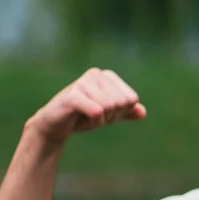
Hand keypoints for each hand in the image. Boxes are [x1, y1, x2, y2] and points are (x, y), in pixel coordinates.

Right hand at [29, 68, 146, 144]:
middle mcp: (96, 74)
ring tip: (85, 116)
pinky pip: (98, 112)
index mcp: (107, 76)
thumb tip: (143, 113)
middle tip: (93, 115)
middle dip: (110, 116)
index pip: (132, 99)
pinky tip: (79, 118)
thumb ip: (127, 112)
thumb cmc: (83, 116)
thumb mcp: (109, 115)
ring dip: (100, 120)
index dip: (120, 112)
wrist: (55, 125)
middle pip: (121, 103)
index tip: (103, 112)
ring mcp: (83, 82)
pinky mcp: (72, 95)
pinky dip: (93, 122)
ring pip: (110, 108)